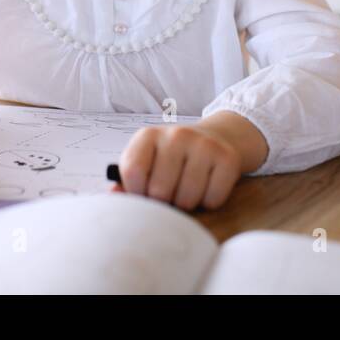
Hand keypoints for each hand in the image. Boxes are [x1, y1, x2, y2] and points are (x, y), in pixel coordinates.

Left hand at [115, 113, 263, 210]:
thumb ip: (127, 180)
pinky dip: (208, 202)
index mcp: (148, 136)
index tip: (144, 194)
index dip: (136, 193)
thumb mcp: (148, 161)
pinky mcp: (227, 158)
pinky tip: (206, 187)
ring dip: (186, 204)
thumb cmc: (173, 158)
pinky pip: (212, 199)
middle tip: (169, 194)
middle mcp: (176, 135)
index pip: (132, 172)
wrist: (217, 137)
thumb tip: (113, 195)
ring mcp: (203, 145)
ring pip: (187, 199)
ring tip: (187, 190)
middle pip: (159, 191)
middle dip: (164, 202)